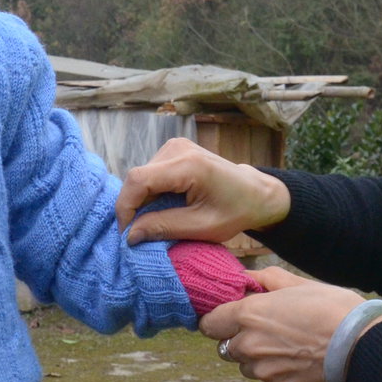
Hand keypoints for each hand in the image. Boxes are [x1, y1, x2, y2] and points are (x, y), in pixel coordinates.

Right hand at [115, 137, 291, 242]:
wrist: (256, 193)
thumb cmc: (235, 211)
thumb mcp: (201, 227)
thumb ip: (164, 228)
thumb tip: (129, 235)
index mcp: (189, 165)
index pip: (139, 180)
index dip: (126, 208)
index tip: (127, 234)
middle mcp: (178, 148)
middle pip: (138, 179)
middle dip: (135, 208)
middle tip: (141, 234)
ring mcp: (175, 146)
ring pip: (142, 177)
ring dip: (143, 202)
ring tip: (158, 222)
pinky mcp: (174, 150)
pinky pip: (151, 174)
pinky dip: (151, 194)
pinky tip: (165, 208)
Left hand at [200, 267, 368, 381]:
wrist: (361, 345)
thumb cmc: (332, 308)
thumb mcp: (299, 284)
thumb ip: (266, 279)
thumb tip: (247, 277)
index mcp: (248, 315)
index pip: (209, 324)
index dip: (218, 320)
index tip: (230, 318)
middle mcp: (248, 345)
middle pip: (227, 348)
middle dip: (241, 340)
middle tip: (269, 331)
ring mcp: (264, 371)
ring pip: (247, 368)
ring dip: (259, 359)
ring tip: (290, 347)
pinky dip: (281, 374)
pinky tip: (303, 363)